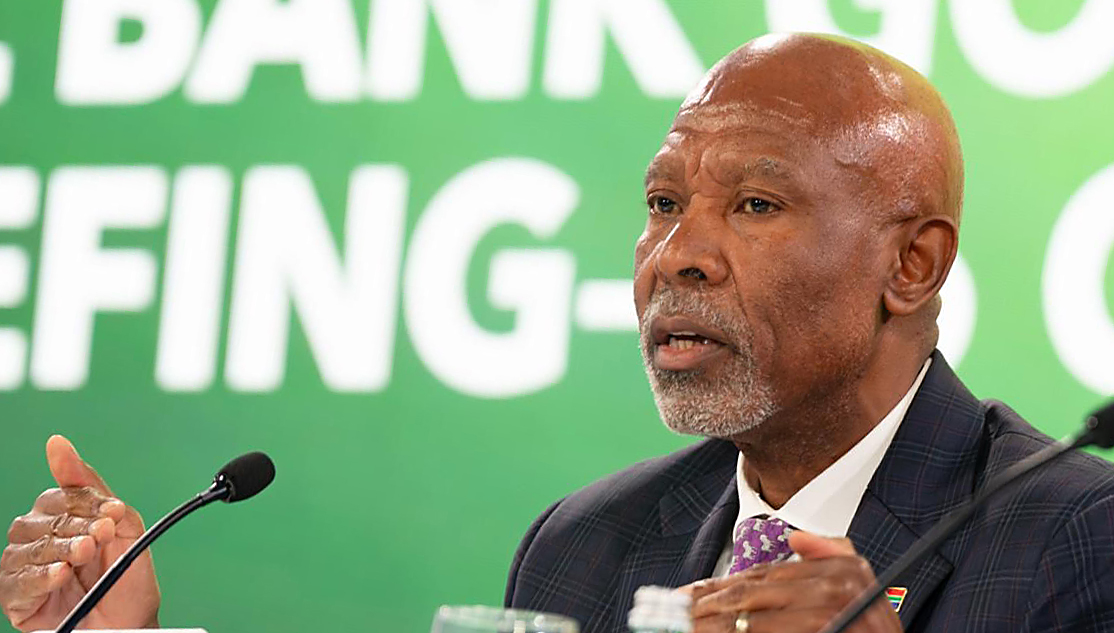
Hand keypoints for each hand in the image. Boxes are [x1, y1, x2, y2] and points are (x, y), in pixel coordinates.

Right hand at [0, 436, 160, 631]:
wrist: (133, 625)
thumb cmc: (127, 581)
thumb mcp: (124, 526)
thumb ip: (91, 486)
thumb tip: (57, 444)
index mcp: (66, 521)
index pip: (60, 495)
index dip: (86, 500)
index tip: (113, 511)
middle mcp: (42, 542)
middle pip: (42, 518)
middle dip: (78, 525)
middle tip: (102, 536)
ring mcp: (27, 570)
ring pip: (26, 547)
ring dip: (61, 548)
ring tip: (84, 554)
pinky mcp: (17, 600)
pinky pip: (15, 581)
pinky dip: (41, 575)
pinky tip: (61, 575)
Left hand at [682, 531, 900, 632]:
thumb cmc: (872, 625)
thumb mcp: (860, 580)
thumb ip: (831, 554)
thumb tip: (798, 540)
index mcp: (834, 571)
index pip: (759, 578)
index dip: (717, 587)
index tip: (682, 597)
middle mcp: (828, 591)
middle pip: (747, 598)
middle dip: (704, 607)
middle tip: (670, 614)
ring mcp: (821, 617)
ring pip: (747, 623)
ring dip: (710, 627)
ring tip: (680, 629)